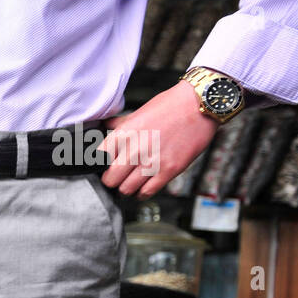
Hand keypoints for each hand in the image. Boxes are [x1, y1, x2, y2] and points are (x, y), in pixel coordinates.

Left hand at [99, 81, 217, 198]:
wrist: (199, 105)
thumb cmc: (170, 106)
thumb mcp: (138, 112)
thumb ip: (120, 125)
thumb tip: (104, 127)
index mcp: (123, 134)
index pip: (98, 160)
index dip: (100, 166)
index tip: (105, 167)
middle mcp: (135, 149)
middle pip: (110, 180)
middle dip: (112, 181)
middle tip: (117, 178)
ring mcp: (152, 161)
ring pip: (126, 189)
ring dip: (127, 188)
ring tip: (131, 182)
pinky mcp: (169, 170)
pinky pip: (147, 192)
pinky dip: (142, 193)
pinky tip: (143, 187)